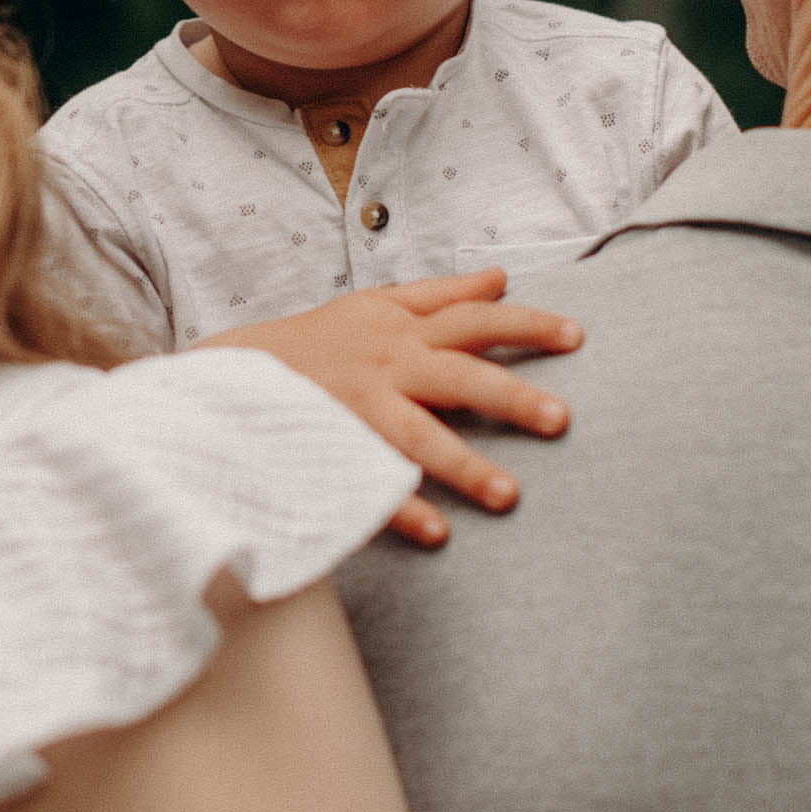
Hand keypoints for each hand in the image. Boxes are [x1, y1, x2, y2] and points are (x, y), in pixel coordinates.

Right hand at [206, 269, 581, 545]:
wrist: (233, 371)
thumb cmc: (315, 340)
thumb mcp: (376, 304)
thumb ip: (441, 294)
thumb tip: (501, 278)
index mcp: (402, 331)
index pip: (473, 320)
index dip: (526, 325)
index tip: (577, 336)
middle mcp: (387, 366)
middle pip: (458, 377)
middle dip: (511, 397)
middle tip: (562, 419)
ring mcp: (358, 410)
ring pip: (418, 436)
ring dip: (464, 465)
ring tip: (509, 496)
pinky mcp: (332, 448)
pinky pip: (369, 481)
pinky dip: (399, 507)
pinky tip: (436, 532)